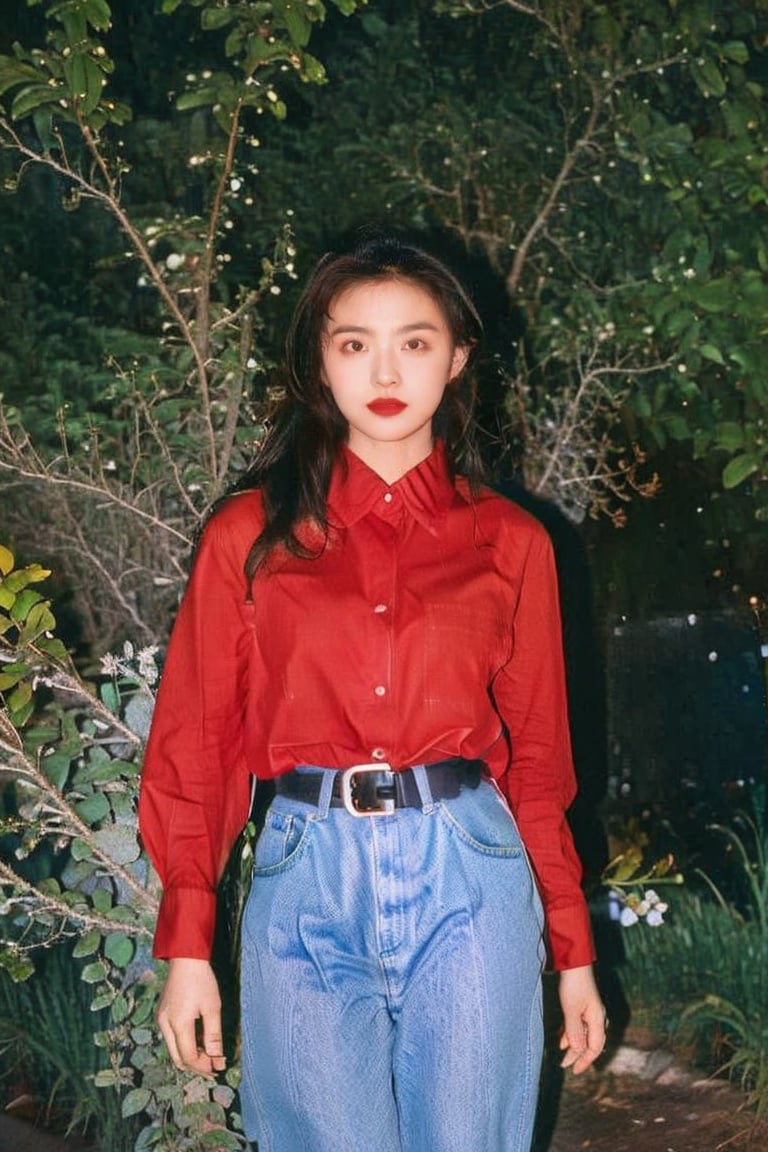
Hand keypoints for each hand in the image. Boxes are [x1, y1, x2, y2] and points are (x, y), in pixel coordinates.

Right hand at [157, 957, 225, 1075]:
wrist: (185, 958)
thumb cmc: (202, 980)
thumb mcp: (212, 1007)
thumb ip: (213, 1035)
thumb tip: (217, 1060)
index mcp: (178, 1024)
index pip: (189, 1057)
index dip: (204, 1067)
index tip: (219, 1068)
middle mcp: (165, 1025)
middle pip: (178, 1058)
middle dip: (196, 1067)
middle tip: (213, 1068)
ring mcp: (161, 1020)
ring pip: (174, 1050)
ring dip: (190, 1057)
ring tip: (209, 1056)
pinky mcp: (162, 1015)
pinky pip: (172, 1039)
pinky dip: (184, 1045)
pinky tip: (199, 1042)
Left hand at [557, 964, 605, 1074]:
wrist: (574, 963)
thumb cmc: (574, 984)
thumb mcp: (571, 1009)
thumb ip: (574, 1030)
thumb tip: (577, 1050)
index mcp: (597, 1020)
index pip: (594, 1047)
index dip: (585, 1061)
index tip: (575, 1071)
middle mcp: (596, 1017)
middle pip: (589, 1043)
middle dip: (578, 1055)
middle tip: (564, 1065)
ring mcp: (589, 1011)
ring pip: (583, 1034)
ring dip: (573, 1045)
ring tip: (562, 1054)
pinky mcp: (582, 1006)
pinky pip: (578, 1025)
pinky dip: (570, 1034)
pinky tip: (562, 1039)